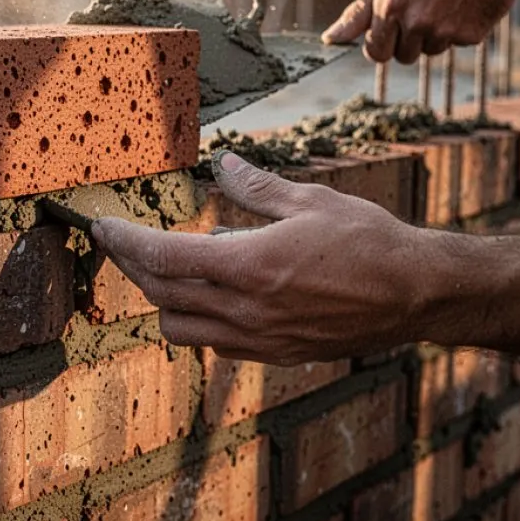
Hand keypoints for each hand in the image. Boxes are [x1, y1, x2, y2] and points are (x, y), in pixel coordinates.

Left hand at [91, 152, 443, 364]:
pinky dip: (197, 321)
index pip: (163, 257)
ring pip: (180, 329)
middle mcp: (246, 309)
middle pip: (161, 295)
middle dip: (132, 267)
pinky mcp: (276, 355)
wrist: (416, 295)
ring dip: (162, 300)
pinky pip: (215, 344)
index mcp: (249, 266)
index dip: (124, 242)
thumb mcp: (310, 200)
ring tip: (163, 270)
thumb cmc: (369, 241)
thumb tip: (225, 165)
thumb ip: (257, 187)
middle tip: (119, 244)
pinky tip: (208, 297)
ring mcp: (259, 339)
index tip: (103, 227)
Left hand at [322, 0, 519, 63]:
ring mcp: (441, 30)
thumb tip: (330, 38)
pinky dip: (458, 31)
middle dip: (406, 43)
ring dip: (433, 36)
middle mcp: (412, 20)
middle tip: (421, 12)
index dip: (382, 42)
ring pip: (428, 52)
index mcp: (387, 5)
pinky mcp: (467, 36)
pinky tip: (464, 5)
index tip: (392, 28)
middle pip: (400, 57)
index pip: (373, 51)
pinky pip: (454, 46)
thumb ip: (359, 11)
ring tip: (444, 2)